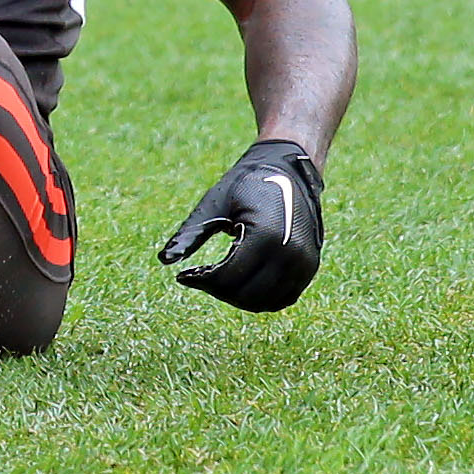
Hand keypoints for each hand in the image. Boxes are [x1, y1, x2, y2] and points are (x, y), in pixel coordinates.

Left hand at [158, 139, 324, 312]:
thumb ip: (191, 233)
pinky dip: (259, 298)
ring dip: (238, 298)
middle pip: (246, 295)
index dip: (201, 281)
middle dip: (217, 291)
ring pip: (264, 302)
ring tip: (217, 280)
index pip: (228, 278)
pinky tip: (239, 283)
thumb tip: (164, 260)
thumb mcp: (215, 203)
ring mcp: (304, 264)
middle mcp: (291, 255)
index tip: (183, 276)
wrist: (289, 170)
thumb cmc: (247, 183)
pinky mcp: (309, 268)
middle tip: (199, 277)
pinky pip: (282, 298)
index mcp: (267, 236)